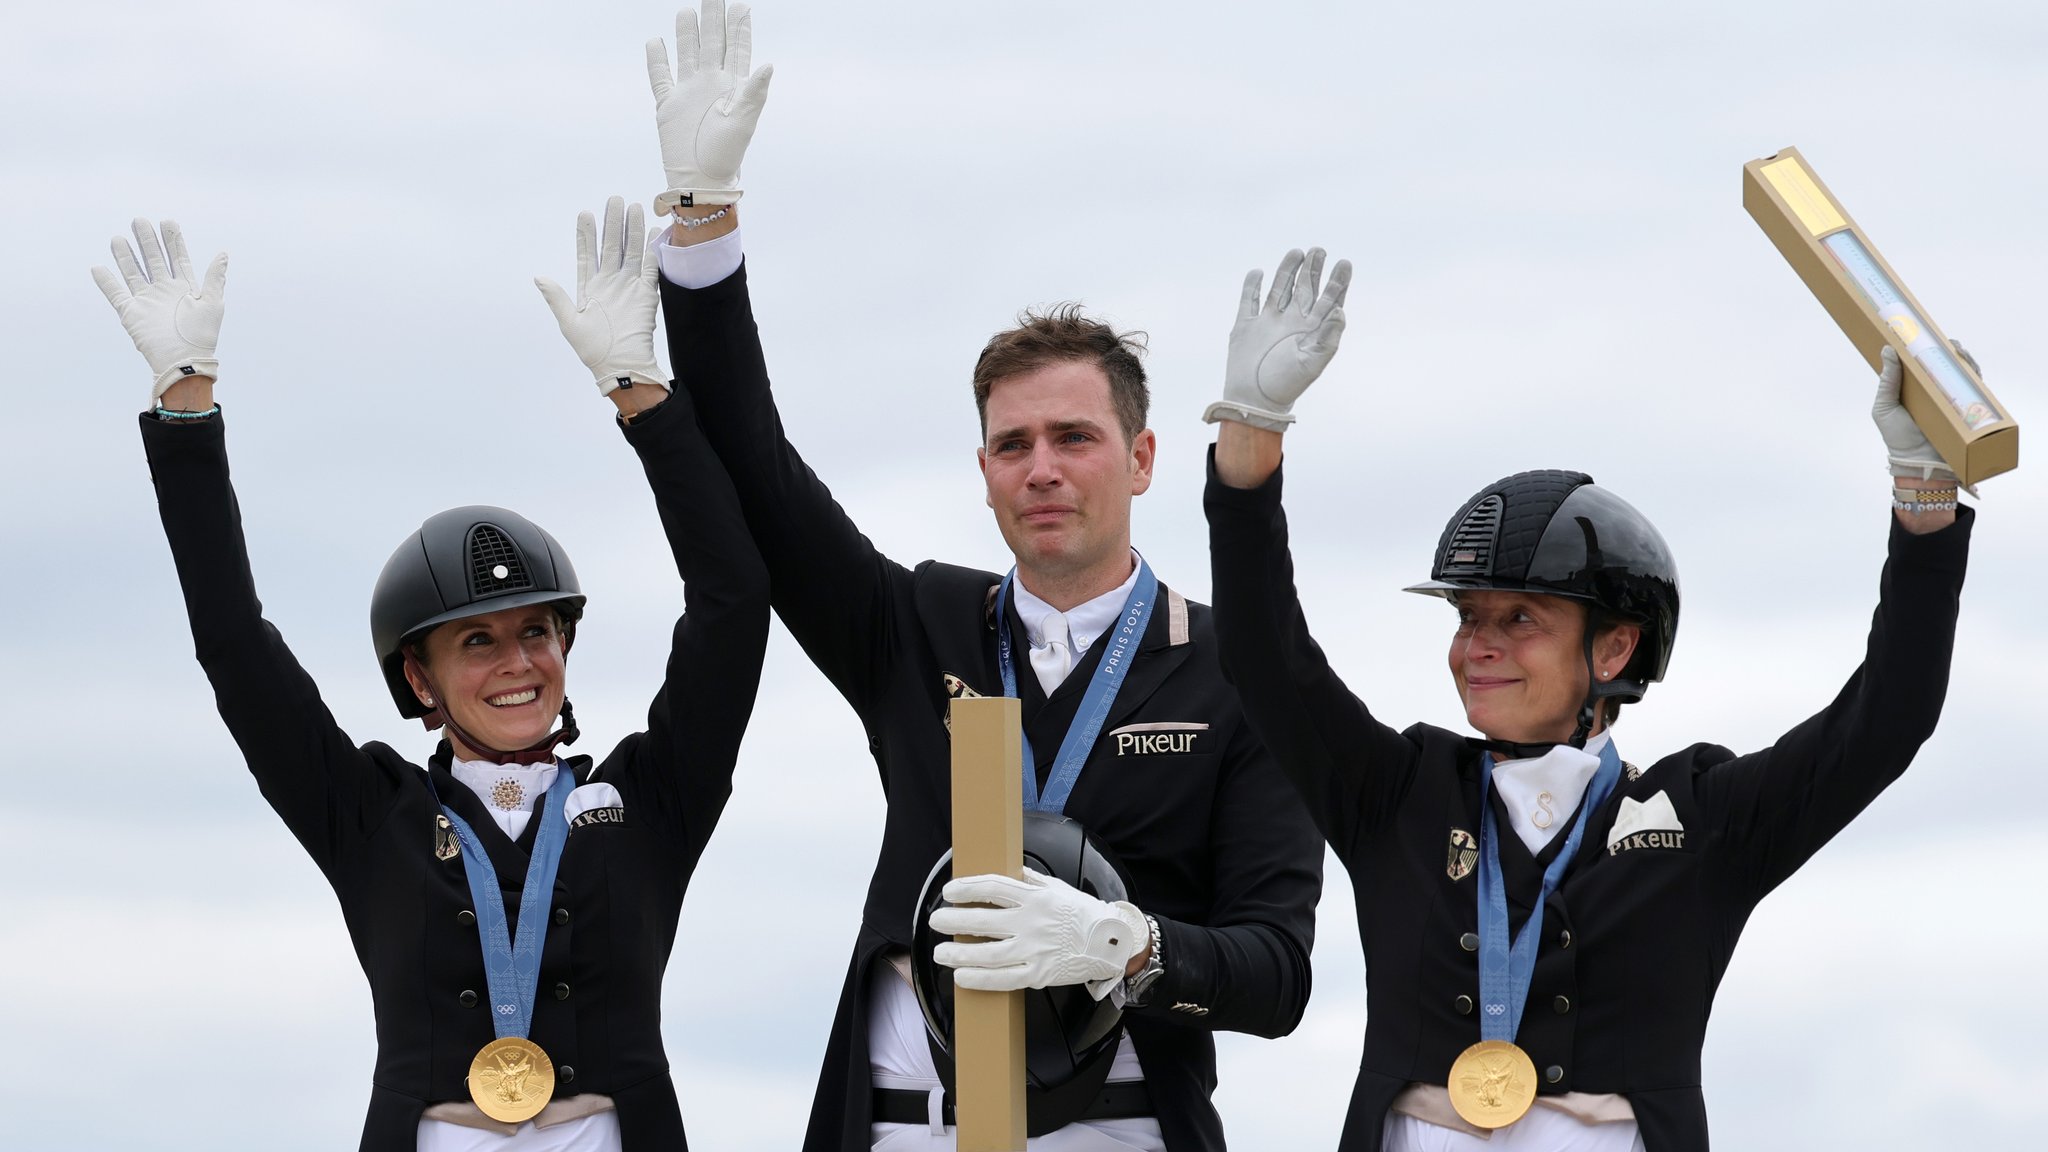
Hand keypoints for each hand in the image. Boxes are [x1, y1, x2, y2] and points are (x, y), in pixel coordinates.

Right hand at [92, 219, 227, 402]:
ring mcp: (147, 300)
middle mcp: (164, 291)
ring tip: (119, 238)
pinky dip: (107, 282)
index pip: (177, 258)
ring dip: (126, 255)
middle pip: (154, 260)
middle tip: (139, 221)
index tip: (167, 221)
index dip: (173, 240)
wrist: (184, 360)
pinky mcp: (131, 313)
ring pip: (134, 272)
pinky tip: (99, 268)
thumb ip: (214, 277)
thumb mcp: (213, 303)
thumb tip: (223, 253)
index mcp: (185, 287)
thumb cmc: (202, 335)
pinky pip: (116, 294)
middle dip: (147, 241)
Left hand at [535, 197, 667, 397]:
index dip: (586, 234)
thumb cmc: (592, 349)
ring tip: (633, 207)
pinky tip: (651, 232)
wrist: (621, 365)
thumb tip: (539, 277)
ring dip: (632, 230)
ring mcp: (629, 287)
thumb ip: (556, 298)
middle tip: (615, 199)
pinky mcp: (647, 295)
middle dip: (613, 223)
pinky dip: (651, 251)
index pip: (588, 254)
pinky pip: (650, 268)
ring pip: (632, 251)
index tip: (585, 213)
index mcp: (589, 287)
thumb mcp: (569, 323)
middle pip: (612, 246)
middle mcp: (610, 283)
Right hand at [647, 0, 773, 214]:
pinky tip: (655, 42)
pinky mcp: (668, 104)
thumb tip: (768, 64)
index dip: (739, 28)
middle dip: (712, 19)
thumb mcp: (744, 122)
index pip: (737, 49)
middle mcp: (711, 84)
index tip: (742, 6)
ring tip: (687, 11)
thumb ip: (754, 92)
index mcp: (732, 87)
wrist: (700, 179)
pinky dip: (657, 59)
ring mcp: (689, 92)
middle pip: (711, 43)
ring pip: (687, 54)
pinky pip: (661, 76)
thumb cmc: (726, 155)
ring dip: (687, 33)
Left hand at [931, 867, 1147, 998]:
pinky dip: (980, 979)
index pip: (992, 888)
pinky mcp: (1038, 974)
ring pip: (988, 953)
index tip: (949, 892)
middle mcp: (1031, 923)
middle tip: (936, 921)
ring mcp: (1034, 950)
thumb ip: (1030, 880)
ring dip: (959, 952)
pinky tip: (962, 976)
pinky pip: (1003, 979)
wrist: (1112, 942)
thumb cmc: (1083, 914)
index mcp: (1035, 898)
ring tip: (941, 952)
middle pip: (983, 920)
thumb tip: (1009, 870)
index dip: (966, 889)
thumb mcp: (1057, 887)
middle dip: (954, 920)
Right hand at [1203, 247, 1349, 430]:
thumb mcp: (1313, 362)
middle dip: (1312, 269)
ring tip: (1297, 252)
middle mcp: (1291, 323)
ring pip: (1280, 288)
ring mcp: (1268, 322)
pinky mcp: (1246, 326)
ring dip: (1287, 270)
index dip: (1337, 282)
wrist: (1253, 400)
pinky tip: (1258, 272)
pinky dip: (1252, 286)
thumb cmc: (1286, 384)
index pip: (1328, 300)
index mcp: (1310, 330)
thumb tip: (1340, 311)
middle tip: (1319, 250)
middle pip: (1305, 288)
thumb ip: (1328, 337)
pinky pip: (1249, 300)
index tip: (1345, 264)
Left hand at [1872, 344, 1958, 483]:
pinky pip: (1972, 385)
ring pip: (1958, 370)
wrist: (1918, 462)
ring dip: (1959, 356)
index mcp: (1910, 387)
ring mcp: (1948, 396)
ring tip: (1953, 348)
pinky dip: (1972, 372)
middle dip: (1943, 347)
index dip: (1919, 346)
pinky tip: (1966, 363)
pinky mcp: (1964, 406)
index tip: (1917, 330)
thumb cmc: (1897, 437)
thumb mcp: (1884, 407)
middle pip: (1940, 362)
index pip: (1916, 362)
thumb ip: (1887, 381)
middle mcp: (1931, 389)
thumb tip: (1887, 350)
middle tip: (1939, 338)